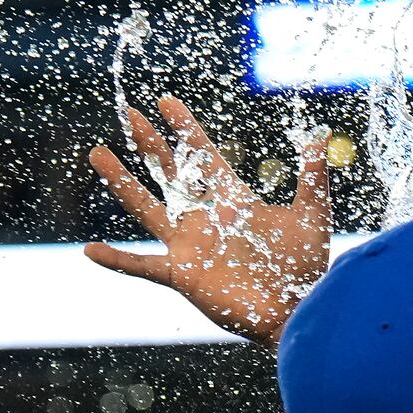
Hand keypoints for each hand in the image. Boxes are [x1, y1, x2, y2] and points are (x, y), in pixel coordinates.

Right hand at [84, 96, 329, 350]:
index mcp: (233, 200)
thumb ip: (313, 176)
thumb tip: (322, 135)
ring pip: (146, 207)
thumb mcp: (312, 215)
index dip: (185, 128)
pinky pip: (141, 266)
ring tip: (98, 154)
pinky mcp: (182, 274)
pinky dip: (116, 260)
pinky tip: (89, 250)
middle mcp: (205, 218)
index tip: (166, 101)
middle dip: (151, 143)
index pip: (203, 155)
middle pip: (171, 172)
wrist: (297, 310)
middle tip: (129, 113)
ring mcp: (189, 245)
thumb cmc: (305, 268)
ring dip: (122, 182)